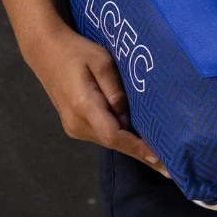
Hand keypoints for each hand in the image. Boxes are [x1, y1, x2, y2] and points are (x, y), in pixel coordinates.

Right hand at [22, 21, 171, 177]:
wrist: (45, 51)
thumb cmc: (77, 51)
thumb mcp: (102, 61)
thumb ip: (116, 90)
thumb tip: (128, 117)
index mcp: (84, 106)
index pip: (114, 135)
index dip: (138, 149)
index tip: (161, 160)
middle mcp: (76, 124)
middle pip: (114, 142)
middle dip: (141, 153)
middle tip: (171, 165)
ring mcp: (74, 128)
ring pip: (109, 141)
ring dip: (132, 147)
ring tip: (161, 156)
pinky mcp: (75, 126)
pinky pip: (102, 134)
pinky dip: (121, 138)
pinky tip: (140, 141)